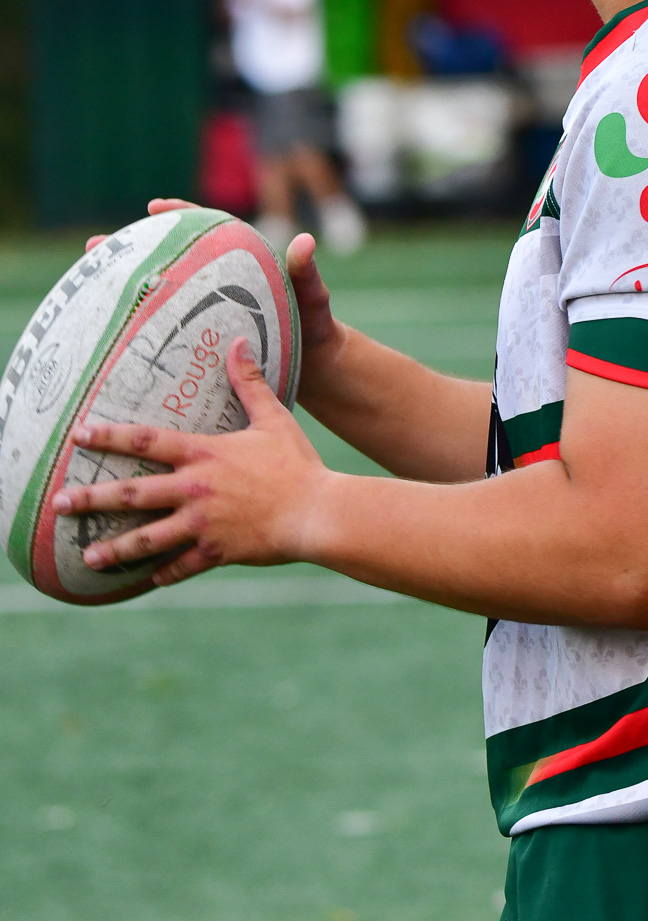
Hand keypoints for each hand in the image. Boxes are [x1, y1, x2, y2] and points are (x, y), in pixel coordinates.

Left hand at [52, 336, 330, 584]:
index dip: (109, 436)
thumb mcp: (273, 418)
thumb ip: (249, 383)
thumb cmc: (296, 464)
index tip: (78, 436)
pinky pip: (181, 566)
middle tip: (59, 503)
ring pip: (147, 538)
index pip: (145, 441)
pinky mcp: (215, 552)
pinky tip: (148, 578)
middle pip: (132, 494)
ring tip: (88, 556)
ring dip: (114, 548)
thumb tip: (239, 342)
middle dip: (91, 499)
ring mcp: (202, 524)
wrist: (316, 512)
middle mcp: (194, 490)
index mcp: (203, 455)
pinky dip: (164, 573)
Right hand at [85, 203, 344, 395]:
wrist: (319, 368)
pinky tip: (117, 335)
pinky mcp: (208, 336)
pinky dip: (147, 326)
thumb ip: (307, 273)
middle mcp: (223, 283)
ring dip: (130, 286)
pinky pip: (174, 325)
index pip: (210, 229)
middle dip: (133, 250)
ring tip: (90, 284)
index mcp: (246, 264)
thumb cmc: (317, 328)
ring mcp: (213, 309)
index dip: (181, 215)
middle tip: (95, 247)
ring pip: (166, 292)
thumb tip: (305, 242)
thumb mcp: (313, 299)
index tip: (154, 208)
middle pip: (173, 258)